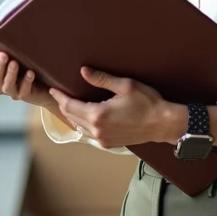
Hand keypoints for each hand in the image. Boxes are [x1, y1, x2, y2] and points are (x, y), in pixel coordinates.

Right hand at [0, 32, 54, 108]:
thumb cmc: (17, 65)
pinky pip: (24, 90)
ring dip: (11, 74)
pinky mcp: (25, 94)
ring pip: (7, 85)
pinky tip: (30, 73)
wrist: (40, 85)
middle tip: (3, 54)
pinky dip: (26, 82)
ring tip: (15, 62)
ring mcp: (11, 90)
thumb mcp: (2, 52)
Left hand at [49, 67, 184, 148]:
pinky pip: (89, 133)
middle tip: (59, 94)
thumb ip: (102, 79)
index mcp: (98, 115)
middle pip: (72, 117)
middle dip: (64, 105)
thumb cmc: (147, 103)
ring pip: (79, 126)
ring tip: (69, 103)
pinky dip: (82, 124)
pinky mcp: (109, 143)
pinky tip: (84, 116)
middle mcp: (97, 130)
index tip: (53, 89)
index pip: (70, 106)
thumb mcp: (125, 86)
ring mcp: (103, 139)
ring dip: (72, 115)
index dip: (60, 97)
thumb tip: (83, 71)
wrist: (163, 124)